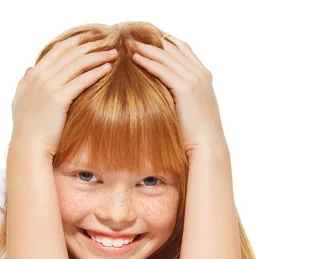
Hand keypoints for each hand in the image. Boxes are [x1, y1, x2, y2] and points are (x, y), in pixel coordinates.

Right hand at [10, 34, 118, 158]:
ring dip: (98, 56)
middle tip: (108, 41)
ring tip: (113, 53)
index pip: (58, 50)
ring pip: (78, 64)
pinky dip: (96, 72)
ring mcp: (48, 87)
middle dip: (91, 45)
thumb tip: (29, 69)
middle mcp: (40, 77)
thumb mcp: (19, 101)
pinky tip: (108, 68)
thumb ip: (24, 83)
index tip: (92, 38)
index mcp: (33, 75)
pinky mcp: (58, 99)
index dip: (76, 41)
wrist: (28, 148)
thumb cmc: (26, 129)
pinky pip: (81, 80)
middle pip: (70, 53)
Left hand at [128, 32, 226, 156]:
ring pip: (166, 56)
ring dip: (145, 48)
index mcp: (203, 75)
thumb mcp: (189, 107)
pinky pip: (162, 70)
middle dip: (151, 40)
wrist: (206, 146)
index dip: (163, 41)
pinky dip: (147, 62)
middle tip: (132, 36)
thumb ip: (179, 94)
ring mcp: (194, 79)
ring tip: (128, 43)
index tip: (145, 37)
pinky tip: (134, 58)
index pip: (182, 48)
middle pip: (172, 48)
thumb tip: (161, 91)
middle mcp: (200, 73)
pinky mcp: (185, 88)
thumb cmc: (195, 133)